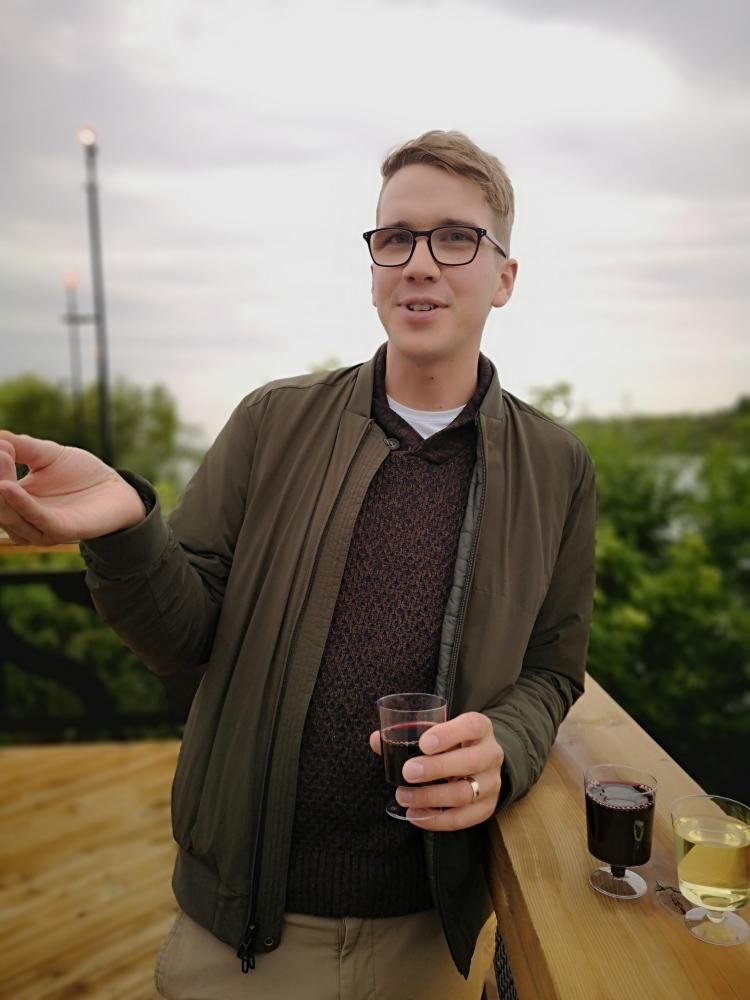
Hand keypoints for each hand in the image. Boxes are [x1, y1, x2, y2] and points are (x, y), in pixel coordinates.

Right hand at [0, 431, 145, 544]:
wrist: (116, 489)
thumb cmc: (80, 473)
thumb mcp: (47, 455)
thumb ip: (20, 446)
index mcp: (14, 499)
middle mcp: (21, 518)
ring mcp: (40, 528)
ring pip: (9, 515)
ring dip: (0, 492)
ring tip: (1, 459)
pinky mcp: (60, 531)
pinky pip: (36, 519)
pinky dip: (20, 504)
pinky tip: (7, 486)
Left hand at [369, 711, 503, 830]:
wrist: (480, 762)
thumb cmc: (451, 743)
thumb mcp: (438, 732)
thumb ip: (408, 734)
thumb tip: (376, 740)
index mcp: (480, 728)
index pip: (471, 726)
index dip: (449, 734)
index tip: (424, 743)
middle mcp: (491, 754)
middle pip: (470, 762)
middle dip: (437, 768)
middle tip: (408, 772)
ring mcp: (492, 783)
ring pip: (465, 793)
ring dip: (430, 797)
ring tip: (403, 796)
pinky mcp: (487, 807)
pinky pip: (463, 818)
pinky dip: (437, 820)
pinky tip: (415, 814)